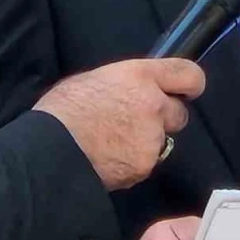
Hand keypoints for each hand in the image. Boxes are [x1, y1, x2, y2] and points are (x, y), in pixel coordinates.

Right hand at [34, 58, 205, 190]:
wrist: (49, 151)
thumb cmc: (62, 111)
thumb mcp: (94, 80)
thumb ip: (125, 84)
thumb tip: (132, 90)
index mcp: (140, 76)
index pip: (188, 74)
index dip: (191, 84)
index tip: (188, 91)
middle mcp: (154, 104)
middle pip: (180, 114)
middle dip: (164, 120)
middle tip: (137, 124)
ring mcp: (152, 137)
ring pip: (162, 141)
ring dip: (146, 143)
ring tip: (114, 144)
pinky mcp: (145, 165)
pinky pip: (146, 163)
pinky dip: (133, 164)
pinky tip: (109, 160)